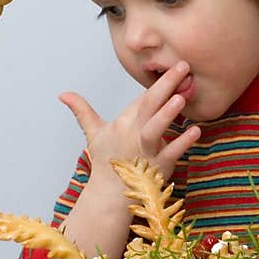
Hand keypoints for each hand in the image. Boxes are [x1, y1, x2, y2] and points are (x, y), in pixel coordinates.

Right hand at [58, 60, 200, 190]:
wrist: (110, 194)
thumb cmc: (106, 160)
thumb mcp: (93, 133)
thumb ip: (82, 110)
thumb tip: (63, 94)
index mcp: (123, 123)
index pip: (141, 98)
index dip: (157, 82)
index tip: (172, 64)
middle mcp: (133, 134)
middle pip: (148, 106)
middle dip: (165, 84)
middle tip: (182, 66)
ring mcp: (146, 151)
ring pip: (154, 129)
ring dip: (167, 113)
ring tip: (181, 97)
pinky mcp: (159, 166)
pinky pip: (172, 153)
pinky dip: (183, 142)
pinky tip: (195, 130)